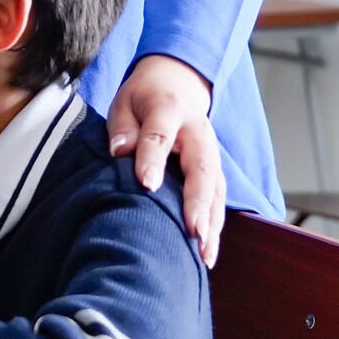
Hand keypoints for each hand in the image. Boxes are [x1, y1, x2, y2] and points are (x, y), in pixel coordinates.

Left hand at [107, 54, 224, 267]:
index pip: (160, 134)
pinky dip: (215, 226)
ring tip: (204, 253)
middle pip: (201, 167)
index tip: (146, 183)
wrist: (176, 85)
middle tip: (193, 231)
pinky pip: (218, 199)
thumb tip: (119, 151)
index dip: (152, 158)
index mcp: (169, 109)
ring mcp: (210, 152)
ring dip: (213, 221)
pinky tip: (207, 254)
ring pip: (216, 188)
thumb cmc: (145, 99)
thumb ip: (123, 127)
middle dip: (198, 201)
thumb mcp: (125, 102)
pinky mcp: (215, 170)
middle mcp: (197, 132)